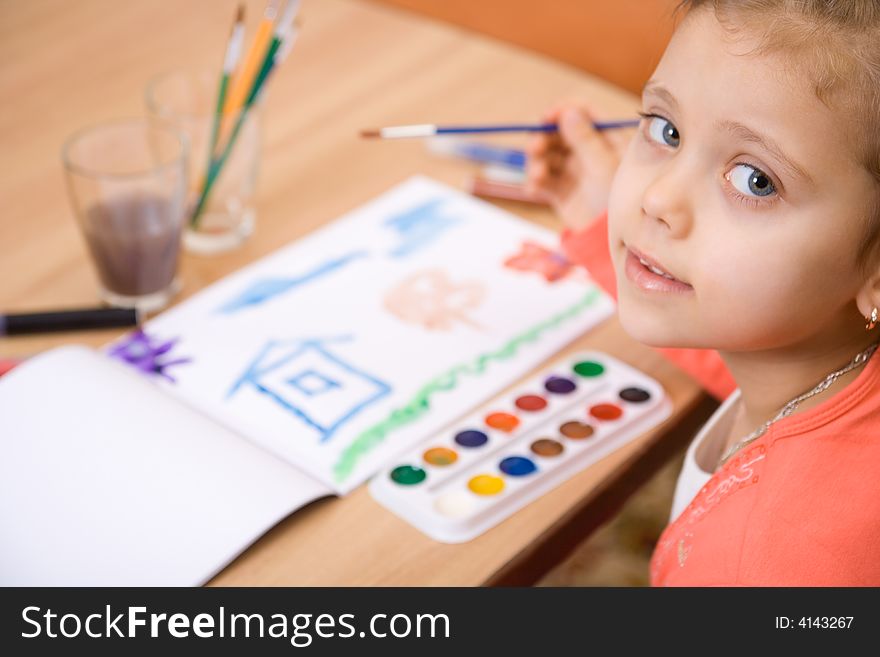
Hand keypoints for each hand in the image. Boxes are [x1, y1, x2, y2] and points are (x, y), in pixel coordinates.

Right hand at [525, 103, 629, 229]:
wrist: (607, 240)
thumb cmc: (614, 200)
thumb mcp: (603, 167)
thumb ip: (586, 140)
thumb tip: (568, 112)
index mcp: (605, 139)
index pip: (583, 113)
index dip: (563, 111)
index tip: (547, 118)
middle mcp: (587, 151)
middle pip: (558, 133)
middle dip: (543, 139)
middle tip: (534, 149)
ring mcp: (572, 171)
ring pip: (546, 155)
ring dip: (535, 161)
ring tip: (537, 175)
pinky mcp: (559, 190)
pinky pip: (541, 178)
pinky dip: (534, 181)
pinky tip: (533, 190)